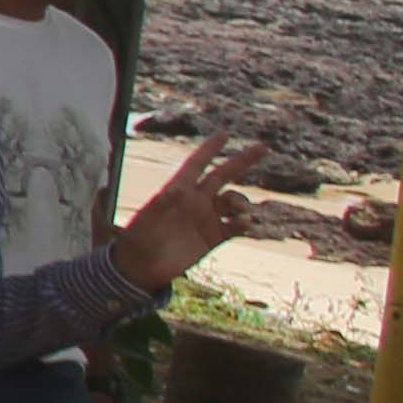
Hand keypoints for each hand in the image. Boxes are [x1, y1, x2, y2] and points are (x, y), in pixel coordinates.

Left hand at [108, 134, 270, 291]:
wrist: (142, 268)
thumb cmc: (138, 240)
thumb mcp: (147, 221)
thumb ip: (161, 205)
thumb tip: (178, 189)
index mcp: (177, 190)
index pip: (196, 164)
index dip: (209, 149)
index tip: (225, 134)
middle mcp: (195, 201)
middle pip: (223, 175)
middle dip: (242, 161)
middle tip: (263, 147)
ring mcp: (206, 219)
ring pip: (233, 201)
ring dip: (241, 201)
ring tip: (239, 210)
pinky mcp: (213, 238)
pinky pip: (235, 226)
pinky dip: (244, 223)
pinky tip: (244, 224)